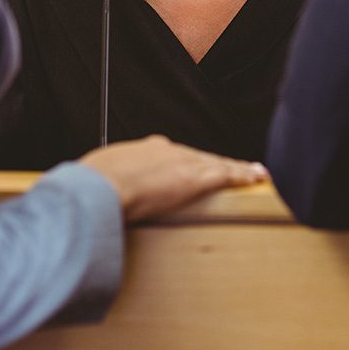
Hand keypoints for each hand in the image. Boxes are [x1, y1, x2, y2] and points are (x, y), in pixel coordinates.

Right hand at [81, 135, 268, 220]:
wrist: (99, 188)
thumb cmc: (91, 186)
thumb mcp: (98, 181)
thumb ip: (108, 187)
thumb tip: (98, 198)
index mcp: (145, 151)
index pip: (175, 156)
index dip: (188, 163)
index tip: (193, 168)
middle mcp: (167, 151)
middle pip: (200, 157)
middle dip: (217, 164)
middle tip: (236, 169)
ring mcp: (181, 164)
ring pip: (217, 164)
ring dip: (237, 169)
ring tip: (255, 172)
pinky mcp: (193, 179)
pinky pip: (225, 175)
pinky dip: (242, 175)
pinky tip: (256, 177)